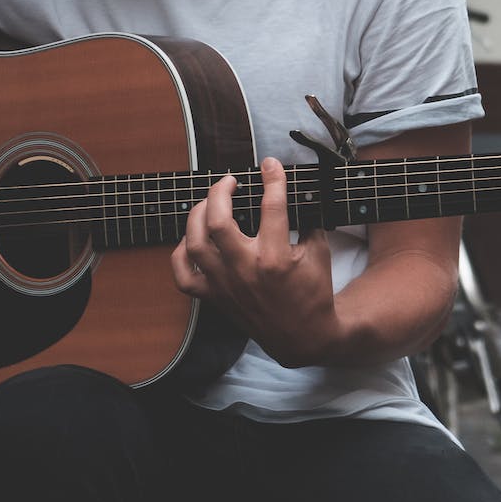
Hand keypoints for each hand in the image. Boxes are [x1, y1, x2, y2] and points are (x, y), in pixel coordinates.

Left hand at [170, 158, 342, 367]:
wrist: (303, 337)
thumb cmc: (313, 293)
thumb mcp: (319, 252)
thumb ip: (306, 220)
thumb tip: (293, 191)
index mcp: (275, 258)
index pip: (271, 205)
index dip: (272, 179)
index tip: (270, 165)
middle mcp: (245, 269)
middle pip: (218, 220)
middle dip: (220, 191)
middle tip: (230, 181)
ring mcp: (225, 285)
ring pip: (194, 242)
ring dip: (198, 215)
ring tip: (210, 203)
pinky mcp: (215, 297)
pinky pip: (183, 275)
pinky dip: (181, 253)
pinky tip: (192, 239)